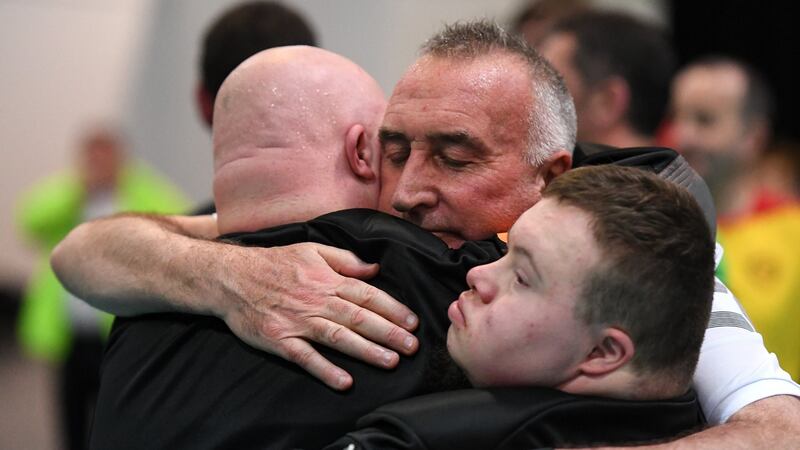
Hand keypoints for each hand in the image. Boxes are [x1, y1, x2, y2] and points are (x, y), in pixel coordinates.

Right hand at [214, 242, 419, 389]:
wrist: (231, 277)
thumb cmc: (274, 263)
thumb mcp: (312, 250)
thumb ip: (345, 259)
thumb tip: (375, 269)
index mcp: (327, 279)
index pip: (367, 294)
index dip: (393, 309)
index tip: (413, 321)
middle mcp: (316, 300)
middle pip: (359, 318)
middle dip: (389, 332)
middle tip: (413, 346)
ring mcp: (298, 322)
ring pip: (338, 337)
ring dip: (366, 351)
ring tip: (391, 361)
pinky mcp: (280, 340)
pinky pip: (306, 358)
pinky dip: (325, 370)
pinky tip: (345, 382)